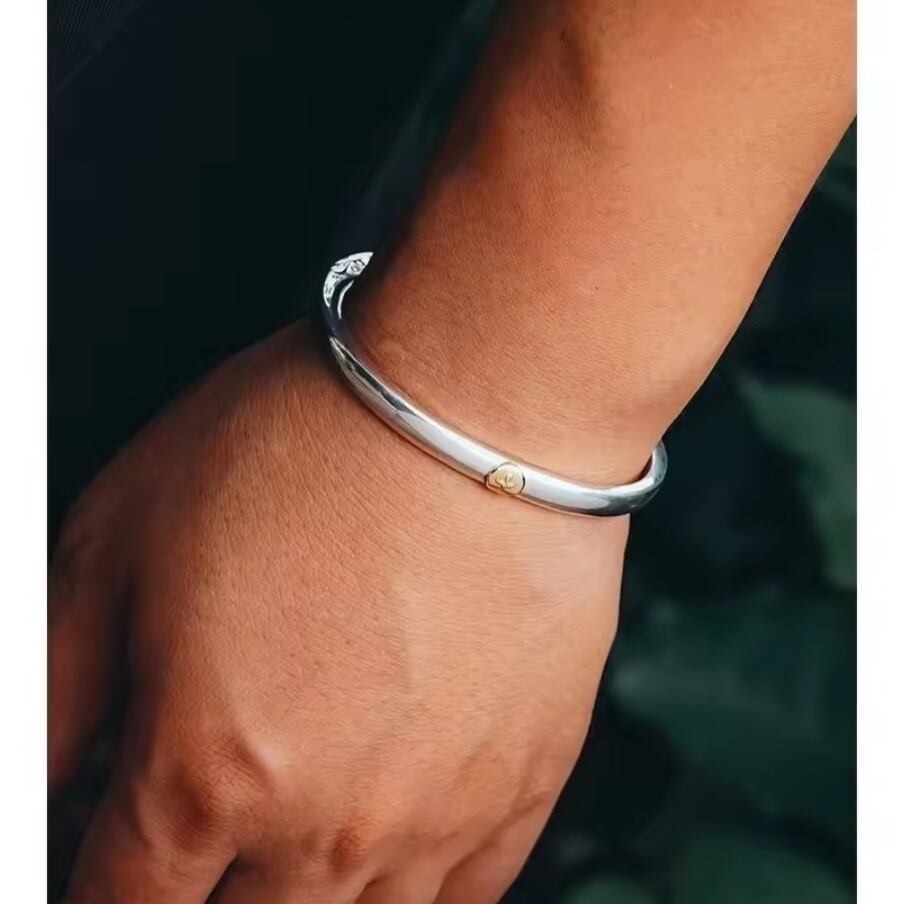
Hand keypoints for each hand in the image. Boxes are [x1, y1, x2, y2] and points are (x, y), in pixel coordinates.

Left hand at [50, 321, 629, 903]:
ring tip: (299, 821)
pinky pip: (464, 900)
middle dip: (201, 892)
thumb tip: (36, 778)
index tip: (112, 868)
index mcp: (206, 775)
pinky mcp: (522, 780)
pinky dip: (413, 894)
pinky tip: (395, 840)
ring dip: (304, 892)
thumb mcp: (119, 540)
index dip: (96, 896)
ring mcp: (436, 816)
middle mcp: (325, 824)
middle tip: (208, 834)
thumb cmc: (312, 447)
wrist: (479, 406)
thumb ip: (54, 691)